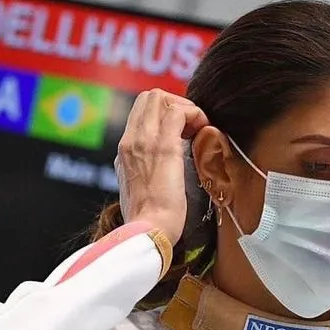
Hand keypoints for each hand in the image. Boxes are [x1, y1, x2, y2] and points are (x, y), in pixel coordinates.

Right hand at [115, 90, 209, 245]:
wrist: (148, 232)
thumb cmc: (152, 222)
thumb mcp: (144, 194)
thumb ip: (149, 177)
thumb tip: (167, 175)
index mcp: (125, 152)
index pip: (140, 113)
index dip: (165, 113)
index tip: (185, 131)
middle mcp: (130, 142)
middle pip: (148, 97)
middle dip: (175, 103)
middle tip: (193, 126)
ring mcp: (143, 142)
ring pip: (159, 97)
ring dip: (185, 107)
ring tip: (198, 128)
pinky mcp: (163, 148)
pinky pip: (178, 112)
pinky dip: (194, 114)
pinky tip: (204, 130)